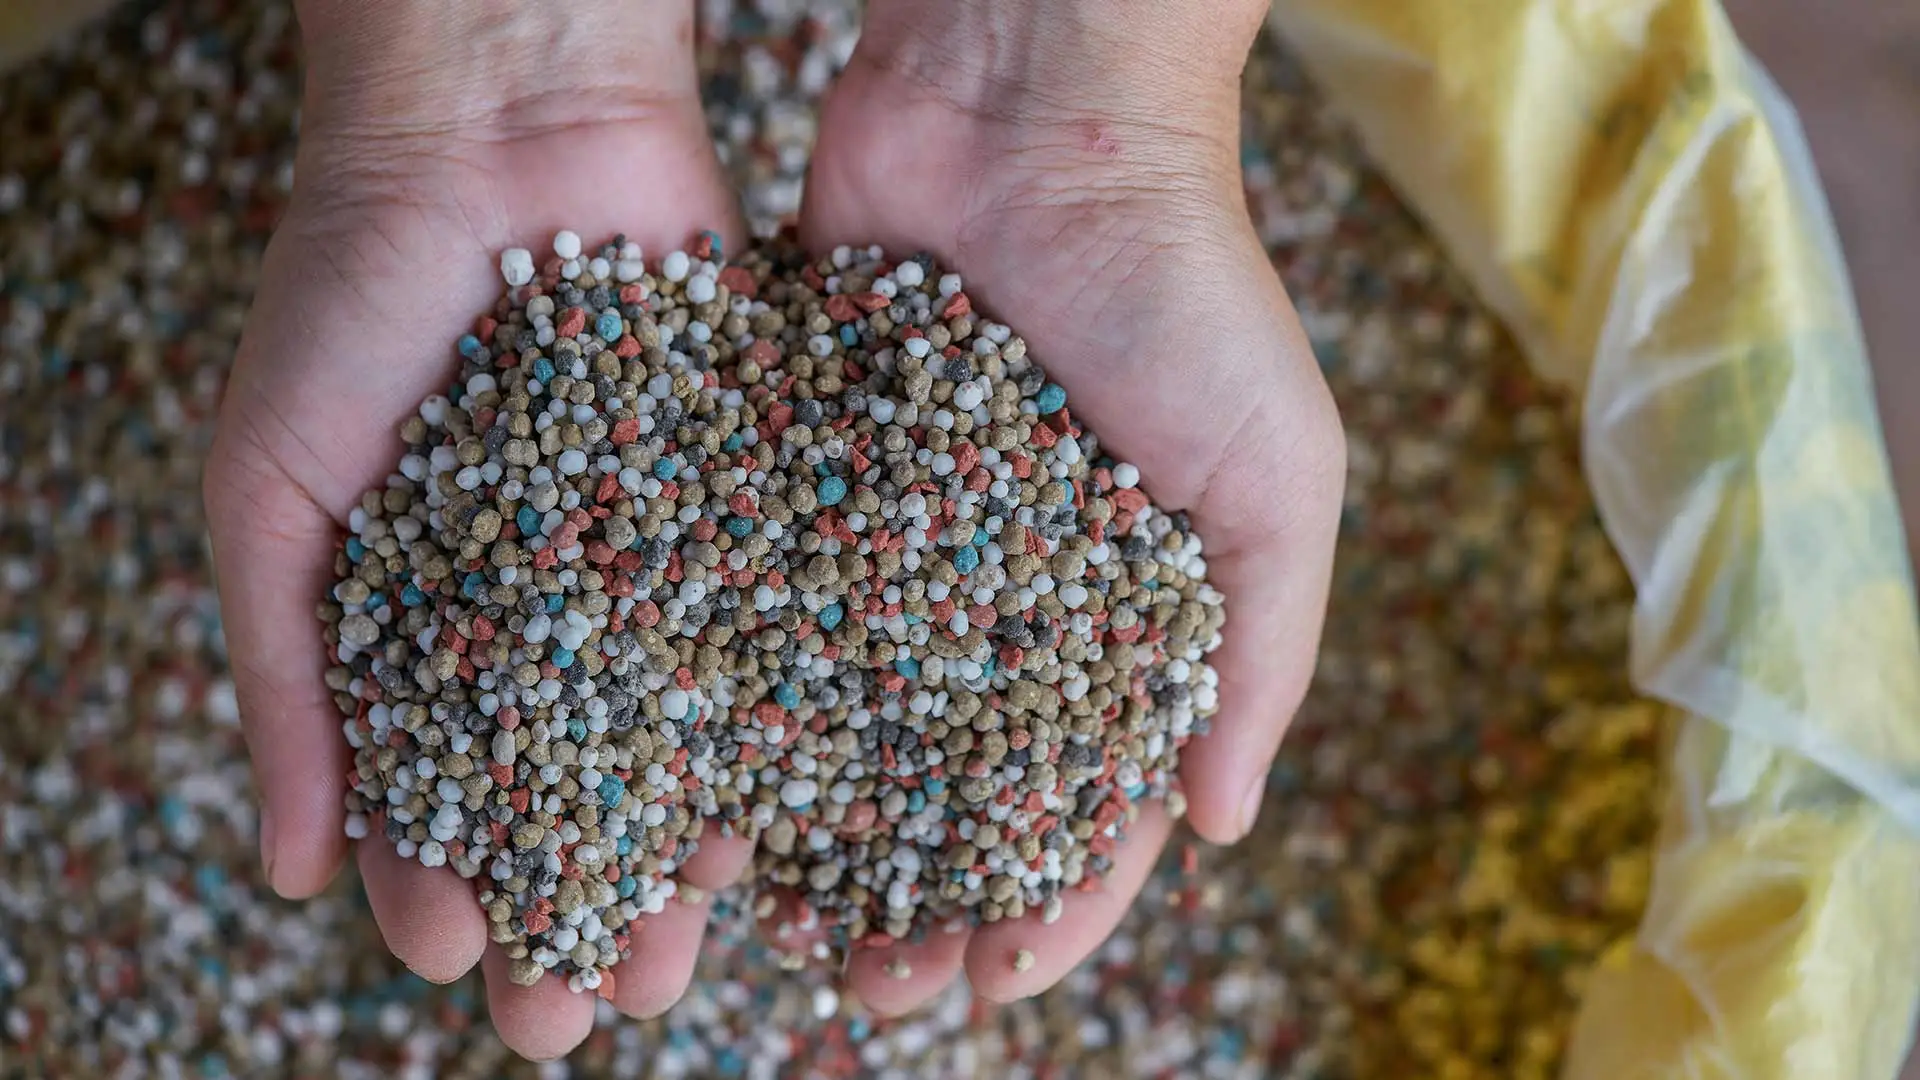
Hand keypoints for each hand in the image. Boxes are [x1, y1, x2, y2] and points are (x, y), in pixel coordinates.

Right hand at [202, 2, 752, 1058]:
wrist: (502, 126)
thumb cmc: (352, 298)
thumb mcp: (271, 490)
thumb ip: (285, 676)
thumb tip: (285, 872)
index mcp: (432, 618)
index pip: (434, 786)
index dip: (440, 880)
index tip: (458, 965)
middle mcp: (555, 609)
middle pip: (570, 789)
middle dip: (576, 902)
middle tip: (589, 1014)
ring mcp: (659, 563)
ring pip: (675, 742)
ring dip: (675, 856)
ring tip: (683, 959)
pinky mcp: (751, 505)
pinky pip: (765, 637)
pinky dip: (768, 731)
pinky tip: (774, 822)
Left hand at [797, 0, 1345, 1011]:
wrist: (1036, 111)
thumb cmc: (1185, 285)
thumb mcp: (1278, 474)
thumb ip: (1261, 651)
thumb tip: (1217, 826)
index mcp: (1124, 608)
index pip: (1093, 790)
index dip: (1051, 898)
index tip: (993, 979)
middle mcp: (1004, 591)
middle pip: (955, 782)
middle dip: (918, 893)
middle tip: (867, 990)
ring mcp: (899, 540)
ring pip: (848, 720)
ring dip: (818, 831)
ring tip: (770, 928)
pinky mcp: (801, 475)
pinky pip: (767, 610)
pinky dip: (740, 703)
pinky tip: (703, 787)